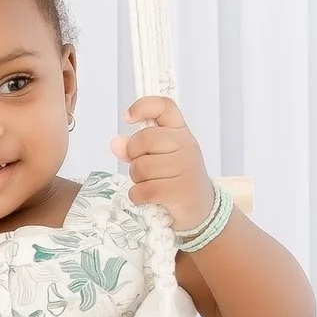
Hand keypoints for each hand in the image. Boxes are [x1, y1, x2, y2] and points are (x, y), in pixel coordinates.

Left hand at [109, 96, 216, 230]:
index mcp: (180, 132)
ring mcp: (185, 167)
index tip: (127, 118)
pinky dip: (138, 196)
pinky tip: (146, 198)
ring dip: (136, 180)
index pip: (164, 107)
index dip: (143, 107)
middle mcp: (186, 145)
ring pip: (141, 167)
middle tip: (140, 167)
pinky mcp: (180, 191)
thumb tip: (115, 143)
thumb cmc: (176, 179)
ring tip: (149, 184)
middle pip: (145, 138)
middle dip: (133, 155)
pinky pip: (144, 190)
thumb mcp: (160, 158)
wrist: (201, 209)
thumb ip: (137, 148)